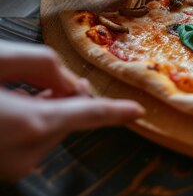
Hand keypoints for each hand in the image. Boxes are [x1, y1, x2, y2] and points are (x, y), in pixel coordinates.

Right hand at [0, 40, 143, 179]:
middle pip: (66, 118)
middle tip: (33, 82)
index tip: (136, 110)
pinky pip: (29, 142)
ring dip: (42, 110)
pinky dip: (28, 124)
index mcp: (29, 124)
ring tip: (10, 95)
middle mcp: (24, 153)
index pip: (88, 114)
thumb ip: (40, 64)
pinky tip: (7, 111)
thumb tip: (69, 80)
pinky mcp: (3, 169)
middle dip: (61, 98)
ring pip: (49, 130)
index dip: (115, 110)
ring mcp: (11, 166)